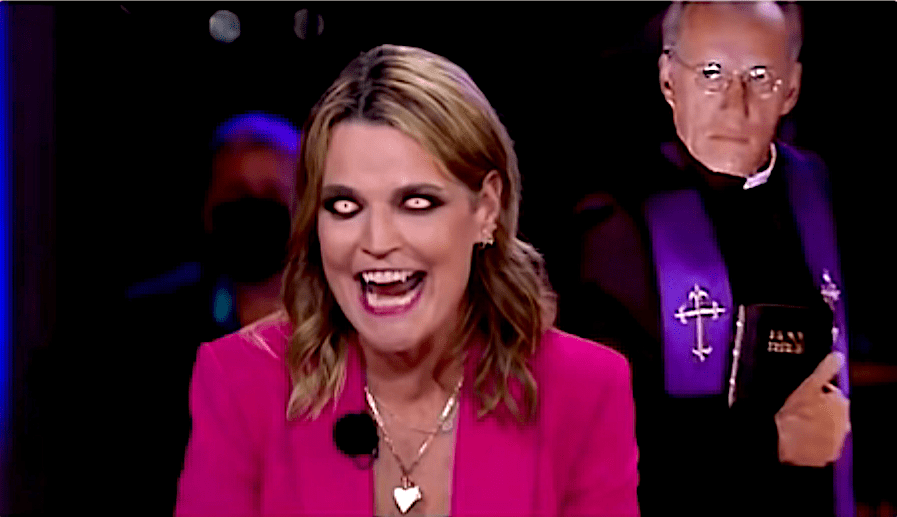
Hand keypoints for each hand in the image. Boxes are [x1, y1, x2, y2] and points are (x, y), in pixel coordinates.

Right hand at [775, 352, 850, 466]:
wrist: (788, 448)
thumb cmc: (796, 417)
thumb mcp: (808, 386)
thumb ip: (825, 369)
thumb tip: (837, 356)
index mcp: (841, 402)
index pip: (829, 389)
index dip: (813, 390)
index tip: (801, 393)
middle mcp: (844, 421)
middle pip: (829, 408)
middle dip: (816, 407)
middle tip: (796, 408)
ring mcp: (836, 439)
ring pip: (825, 425)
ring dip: (813, 422)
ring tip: (794, 422)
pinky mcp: (827, 453)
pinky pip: (820, 441)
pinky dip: (812, 438)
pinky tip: (798, 436)